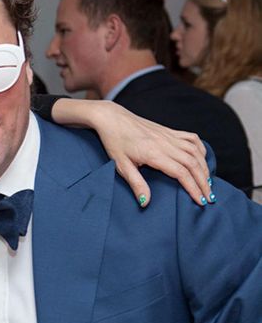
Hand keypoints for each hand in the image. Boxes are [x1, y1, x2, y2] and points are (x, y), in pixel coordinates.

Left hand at [70, 101, 211, 206]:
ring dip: (205, 168)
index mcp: (155, 154)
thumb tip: (146, 203)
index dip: (193, 188)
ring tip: (208, 183)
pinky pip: (192, 139)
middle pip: (193, 164)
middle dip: (204, 182)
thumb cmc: (114, 143)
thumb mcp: (121, 166)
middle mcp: (166, 144)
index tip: (201, 201)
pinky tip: (201, 160)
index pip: (181, 173)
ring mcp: (170, 135)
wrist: (113, 119)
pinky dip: (201, 150)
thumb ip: (136, 184)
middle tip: (210, 197)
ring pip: (196, 152)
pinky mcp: (170, 130)